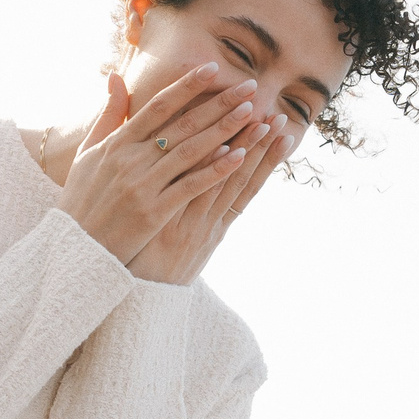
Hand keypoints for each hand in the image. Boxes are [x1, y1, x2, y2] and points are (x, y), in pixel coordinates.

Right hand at [54, 65, 258, 264]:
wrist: (72, 247)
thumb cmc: (81, 199)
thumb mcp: (88, 154)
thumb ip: (108, 115)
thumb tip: (115, 76)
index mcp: (117, 143)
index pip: (158, 106)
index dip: (187, 86)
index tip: (213, 68)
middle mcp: (131, 160)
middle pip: (182, 125)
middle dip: (218, 104)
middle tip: (249, 87)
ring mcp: (143, 186)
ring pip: (191, 152)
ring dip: (224, 131)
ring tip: (252, 115)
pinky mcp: (153, 213)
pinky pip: (189, 187)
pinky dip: (214, 170)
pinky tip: (239, 156)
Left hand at [128, 114, 295, 284]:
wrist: (134, 299)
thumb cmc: (152, 266)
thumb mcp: (178, 239)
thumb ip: (189, 208)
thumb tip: (200, 185)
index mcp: (213, 224)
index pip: (245, 185)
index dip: (266, 159)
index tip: (284, 134)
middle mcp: (209, 223)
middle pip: (241, 179)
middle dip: (262, 148)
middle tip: (282, 119)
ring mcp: (192, 225)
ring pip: (225, 182)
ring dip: (247, 151)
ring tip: (265, 124)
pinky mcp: (172, 228)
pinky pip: (195, 195)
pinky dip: (212, 175)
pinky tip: (226, 151)